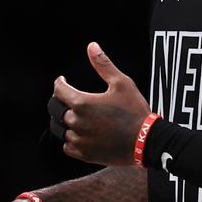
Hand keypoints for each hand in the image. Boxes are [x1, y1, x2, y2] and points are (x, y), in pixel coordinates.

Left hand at [53, 42, 151, 165]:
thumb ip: (103, 64)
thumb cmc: (135, 112)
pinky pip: (67, 146)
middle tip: (66, 98)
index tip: (62, 81)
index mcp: (82, 103)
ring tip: (73, 115)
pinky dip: (70, 139)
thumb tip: (92, 47)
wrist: (146, 141)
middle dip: (59, 101)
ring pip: (60, 129)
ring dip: (63, 121)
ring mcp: (80, 140)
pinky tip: (79, 133)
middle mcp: (76, 122)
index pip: (58, 91)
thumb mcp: (121, 83)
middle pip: (55, 110)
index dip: (59, 83)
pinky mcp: (85, 154)